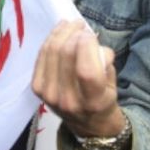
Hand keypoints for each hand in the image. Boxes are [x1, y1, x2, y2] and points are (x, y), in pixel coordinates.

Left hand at [32, 19, 123, 137]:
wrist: (87, 124)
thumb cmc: (103, 100)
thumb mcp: (112, 83)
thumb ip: (104, 61)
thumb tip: (89, 39)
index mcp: (92, 101)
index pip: (86, 70)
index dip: (87, 45)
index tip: (91, 35)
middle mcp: (67, 100)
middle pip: (66, 55)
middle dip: (74, 33)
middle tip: (81, 25)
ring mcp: (49, 94)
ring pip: (51, 51)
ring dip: (61, 32)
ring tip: (70, 24)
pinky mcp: (37, 88)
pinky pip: (41, 56)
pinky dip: (50, 40)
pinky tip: (59, 32)